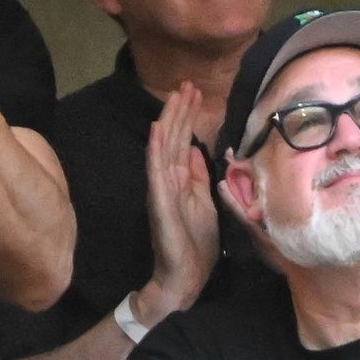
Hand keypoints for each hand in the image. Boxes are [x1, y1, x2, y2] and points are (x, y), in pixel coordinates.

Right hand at [138, 81, 217, 322]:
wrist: (186, 276)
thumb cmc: (196, 245)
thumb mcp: (205, 203)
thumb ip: (198, 176)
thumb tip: (192, 149)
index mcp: (180, 180)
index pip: (182, 141)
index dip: (188, 117)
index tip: (195, 93)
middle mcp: (168, 179)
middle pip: (172, 138)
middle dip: (180, 111)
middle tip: (187, 84)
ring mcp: (162, 189)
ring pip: (164, 147)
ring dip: (169, 121)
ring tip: (176, 95)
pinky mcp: (160, 201)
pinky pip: (155, 171)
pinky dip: (154, 149)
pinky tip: (156, 129)